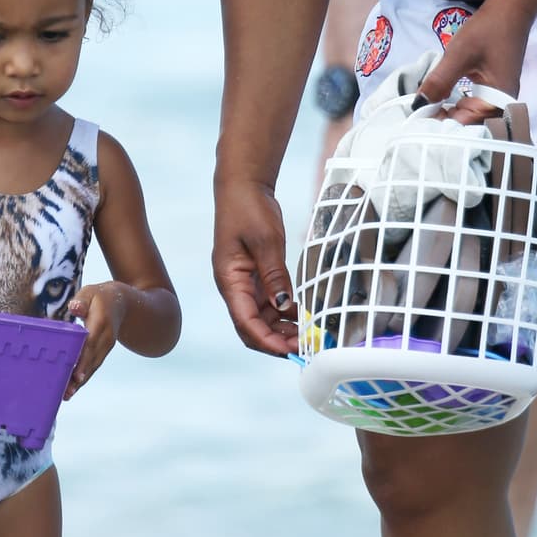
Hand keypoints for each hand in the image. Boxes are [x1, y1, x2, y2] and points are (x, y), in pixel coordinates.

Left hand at [63, 282, 126, 397]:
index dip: (83, 360)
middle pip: (92, 360)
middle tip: (66, 393)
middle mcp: (106, 338)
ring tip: (66, 395)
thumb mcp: (90, 292)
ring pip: (93, 366)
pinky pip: (93, 365)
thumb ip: (82, 300)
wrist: (123, 303)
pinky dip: (83, 377)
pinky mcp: (103, 352)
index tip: (76, 375)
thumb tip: (74, 308)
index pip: (91, 344)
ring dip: (81, 382)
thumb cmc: (100, 297)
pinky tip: (72, 388)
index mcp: (102, 323)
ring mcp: (106, 347)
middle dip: (80, 377)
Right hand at [213, 177, 296, 357]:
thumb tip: (283, 307)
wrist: (243, 186)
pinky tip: (302, 315)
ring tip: (307, 334)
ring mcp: (244, 283)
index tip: (290, 350)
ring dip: (281, 330)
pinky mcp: (255, 277)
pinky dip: (284, 313)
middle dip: (275, 340)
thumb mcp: (266, 241)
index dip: (267, 340)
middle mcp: (233, 286)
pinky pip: (268, 304)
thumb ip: (274, 275)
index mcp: (229, 279)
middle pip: (251, 326)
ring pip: (260, 318)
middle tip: (305, 347)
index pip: (245, 322)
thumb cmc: (248, 209)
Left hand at [416, 0, 532, 124]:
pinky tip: (440, 104)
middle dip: (445, 125)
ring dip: (450, 116)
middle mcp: (502, 104)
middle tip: (417, 120)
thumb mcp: (458, 56)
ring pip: (472, 117)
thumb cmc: (488, 30)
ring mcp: (499, 97)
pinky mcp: (493, 89)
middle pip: (471, 126)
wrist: (510, 9)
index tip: (418, 124)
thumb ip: (439, 82)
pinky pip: (475, 106)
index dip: (442, 127)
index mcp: (499, 99)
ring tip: (425, 113)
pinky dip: (457, 107)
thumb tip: (418, 105)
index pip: (468, 126)